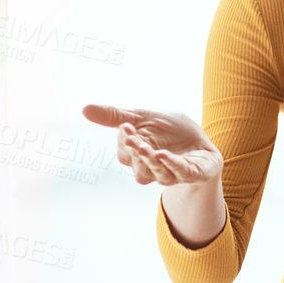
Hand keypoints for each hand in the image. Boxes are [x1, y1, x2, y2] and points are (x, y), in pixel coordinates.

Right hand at [82, 103, 222, 187]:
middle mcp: (151, 169)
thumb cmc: (167, 129)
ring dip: (151, 161)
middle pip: (138, 166)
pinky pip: (180, 173)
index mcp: (136, 156)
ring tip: (149, 149)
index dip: (125, 141)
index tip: (126, 126)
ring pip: (157, 173)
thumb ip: (115, 116)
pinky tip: (165, 155)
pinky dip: (172, 165)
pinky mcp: (192, 173)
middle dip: (136, 152)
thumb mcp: (141, 117)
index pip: (125, 152)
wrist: (200, 140)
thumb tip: (84, 108)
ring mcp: (172, 174)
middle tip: (132, 136)